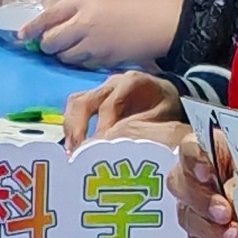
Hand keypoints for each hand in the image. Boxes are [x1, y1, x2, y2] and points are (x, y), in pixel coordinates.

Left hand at [21, 0, 186, 67]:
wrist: (165, 22)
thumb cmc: (137, 3)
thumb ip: (75, 4)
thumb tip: (50, 8)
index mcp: (83, 0)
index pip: (47, 16)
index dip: (31, 27)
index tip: (21, 35)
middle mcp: (83, 22)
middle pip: (50, 41)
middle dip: (47, 44)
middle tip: (52, 43)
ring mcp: (93, 44)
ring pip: (64, 56)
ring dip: (63, 54)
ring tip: (74, 48)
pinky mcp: (103, 60)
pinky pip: (82, 64)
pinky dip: (80, 61)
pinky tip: (90, 55)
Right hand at [62, 71, 182, 145]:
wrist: (166, 96)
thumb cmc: (165, 108)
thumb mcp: (163, 118)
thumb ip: (141, 128)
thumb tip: (115, 144)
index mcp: (132, 83)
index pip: (109, 105)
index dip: (102, 128)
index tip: (98, 150)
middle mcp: (111, 83)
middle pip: (84, 101)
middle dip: (77, 128)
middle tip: (77, 154)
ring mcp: (100, 90)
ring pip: (76, 103)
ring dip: (71, 129)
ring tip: (72, 153)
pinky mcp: (93, 99)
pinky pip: (76, 109)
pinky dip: (72, 128)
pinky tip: (75, 148)